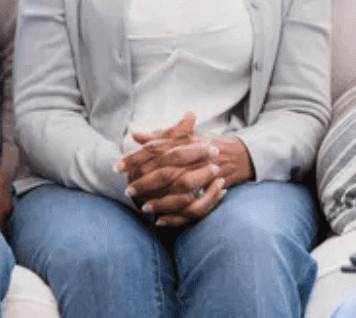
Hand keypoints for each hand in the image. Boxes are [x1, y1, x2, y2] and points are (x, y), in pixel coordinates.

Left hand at [115, 114, 255, 225]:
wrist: (238, 156)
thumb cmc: (206, 145)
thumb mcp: (184, 137)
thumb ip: (159, 137)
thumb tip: (134, 135)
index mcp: (187, 143)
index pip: (157, 149)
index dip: (136, 157)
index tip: (118, 166)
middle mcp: (196, 159)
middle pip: (166, 172)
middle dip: (145, 182)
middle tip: (128, 190)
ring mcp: (206, 177)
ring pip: (180, 192)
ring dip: (160, 202)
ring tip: (144, 207)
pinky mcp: (213, 194)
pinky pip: (195, 210)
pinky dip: (177, 217)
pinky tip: (160, 221)